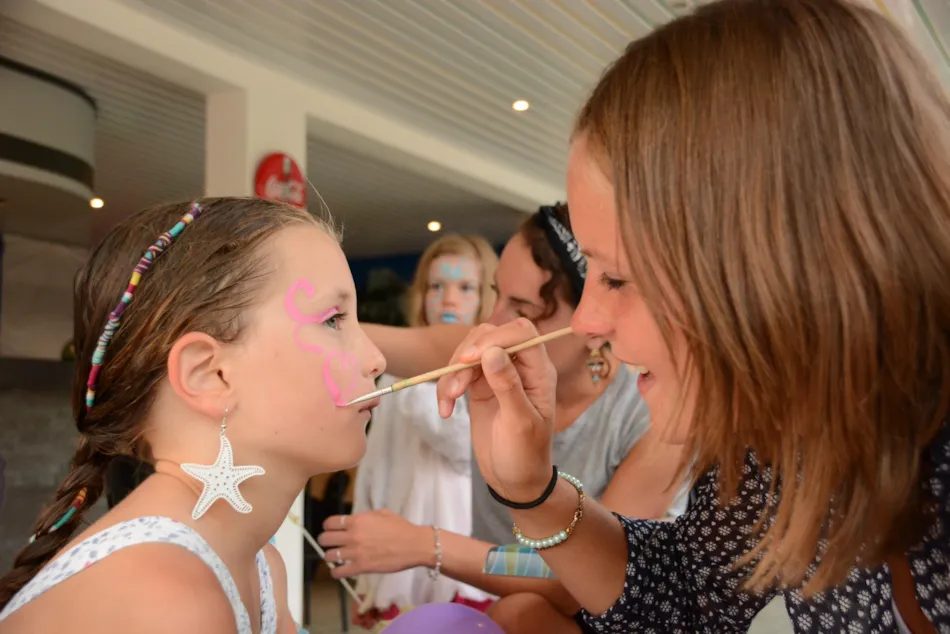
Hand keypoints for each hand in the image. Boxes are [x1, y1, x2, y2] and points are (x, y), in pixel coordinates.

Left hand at [318, 510, 434, 578]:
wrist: (414, 545)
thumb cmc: (401, 528)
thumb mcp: (382, 514)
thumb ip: (366, 517)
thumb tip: (357, 520)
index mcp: (357, 520)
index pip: (330, 522)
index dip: (327, 526)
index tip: (329, 529)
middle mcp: (353, 535)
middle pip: (325, 539)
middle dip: (324, 541)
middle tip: (329, 544)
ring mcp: (355, 552)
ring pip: (329, 556)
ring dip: (330, 556)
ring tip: (335, 557)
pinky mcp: (361, 567)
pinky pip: (339, 572)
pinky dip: (336, 572)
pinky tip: (338, 571)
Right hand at [436, 318, 557, 502]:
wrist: (515, 481)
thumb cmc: (526, 455)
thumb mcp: (520, 423)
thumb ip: (508, 386)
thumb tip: (493, 352)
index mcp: (539, 371)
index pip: (521, 333)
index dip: (495, 338)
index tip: (471, 359)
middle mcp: (520, 367)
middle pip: (491, 335)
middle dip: (467, 354)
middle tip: (454, 385)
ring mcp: (498, 374)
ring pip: (471, 351)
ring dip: (453, 371)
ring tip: (448, 400)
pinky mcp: (479, 386)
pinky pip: (459, 372)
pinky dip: (447, 387)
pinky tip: (445, 411)